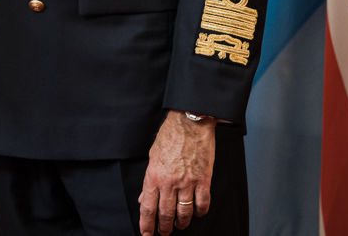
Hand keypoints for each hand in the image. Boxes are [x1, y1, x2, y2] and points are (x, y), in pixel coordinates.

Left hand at [138, 110, 214, 234]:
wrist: (190, 122)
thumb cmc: (170, 136)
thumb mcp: (152, 156)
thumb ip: (149, 180)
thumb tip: (143, 197)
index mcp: (153, 176)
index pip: (148, 207)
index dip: (147, 224)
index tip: (147, 234)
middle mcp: (169, 182)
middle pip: (165, 214)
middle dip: (164, 228)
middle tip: (164, 233)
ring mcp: (187, 183)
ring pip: (184, 213)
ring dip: (181, 223)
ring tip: (180, 226)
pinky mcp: (203, 180)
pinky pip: (202, 204)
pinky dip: (199, 212)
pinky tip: (197, 214)